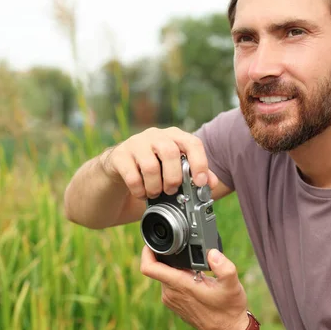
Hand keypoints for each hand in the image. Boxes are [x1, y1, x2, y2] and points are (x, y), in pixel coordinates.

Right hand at [100, 127, 218, 199]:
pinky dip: (139, 191)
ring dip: (155, 187)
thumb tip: (212, 184)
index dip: (200, 163)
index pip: (192, 142)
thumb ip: (195, 174)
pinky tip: (141, 193)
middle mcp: (155, 135)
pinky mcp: (119, 156)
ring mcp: (135, 143)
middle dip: (174, 177)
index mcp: (173, 136)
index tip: (200, 183)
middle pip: (170, 152)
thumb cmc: (153, 167)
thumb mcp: (175, 168)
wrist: (119, 167)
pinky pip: (132, 176)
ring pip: (150, 166)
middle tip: (171, 190)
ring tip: (155, 194)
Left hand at [140, 245, 249, 329]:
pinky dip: (178, 277)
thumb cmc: (229, 309)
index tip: (153, 243)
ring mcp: (171, 300)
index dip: (147, 252)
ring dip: (174, 267)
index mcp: (179, 285)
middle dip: (167, 257)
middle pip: (157, 268)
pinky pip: (169, 285)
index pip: (149, 268)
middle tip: (183, 250)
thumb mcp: (232, 285)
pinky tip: (194, 276)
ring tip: (193, 265)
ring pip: (164, 276)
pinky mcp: (174, 304)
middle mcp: (171, 293)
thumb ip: (224, 267)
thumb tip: (212, 252)